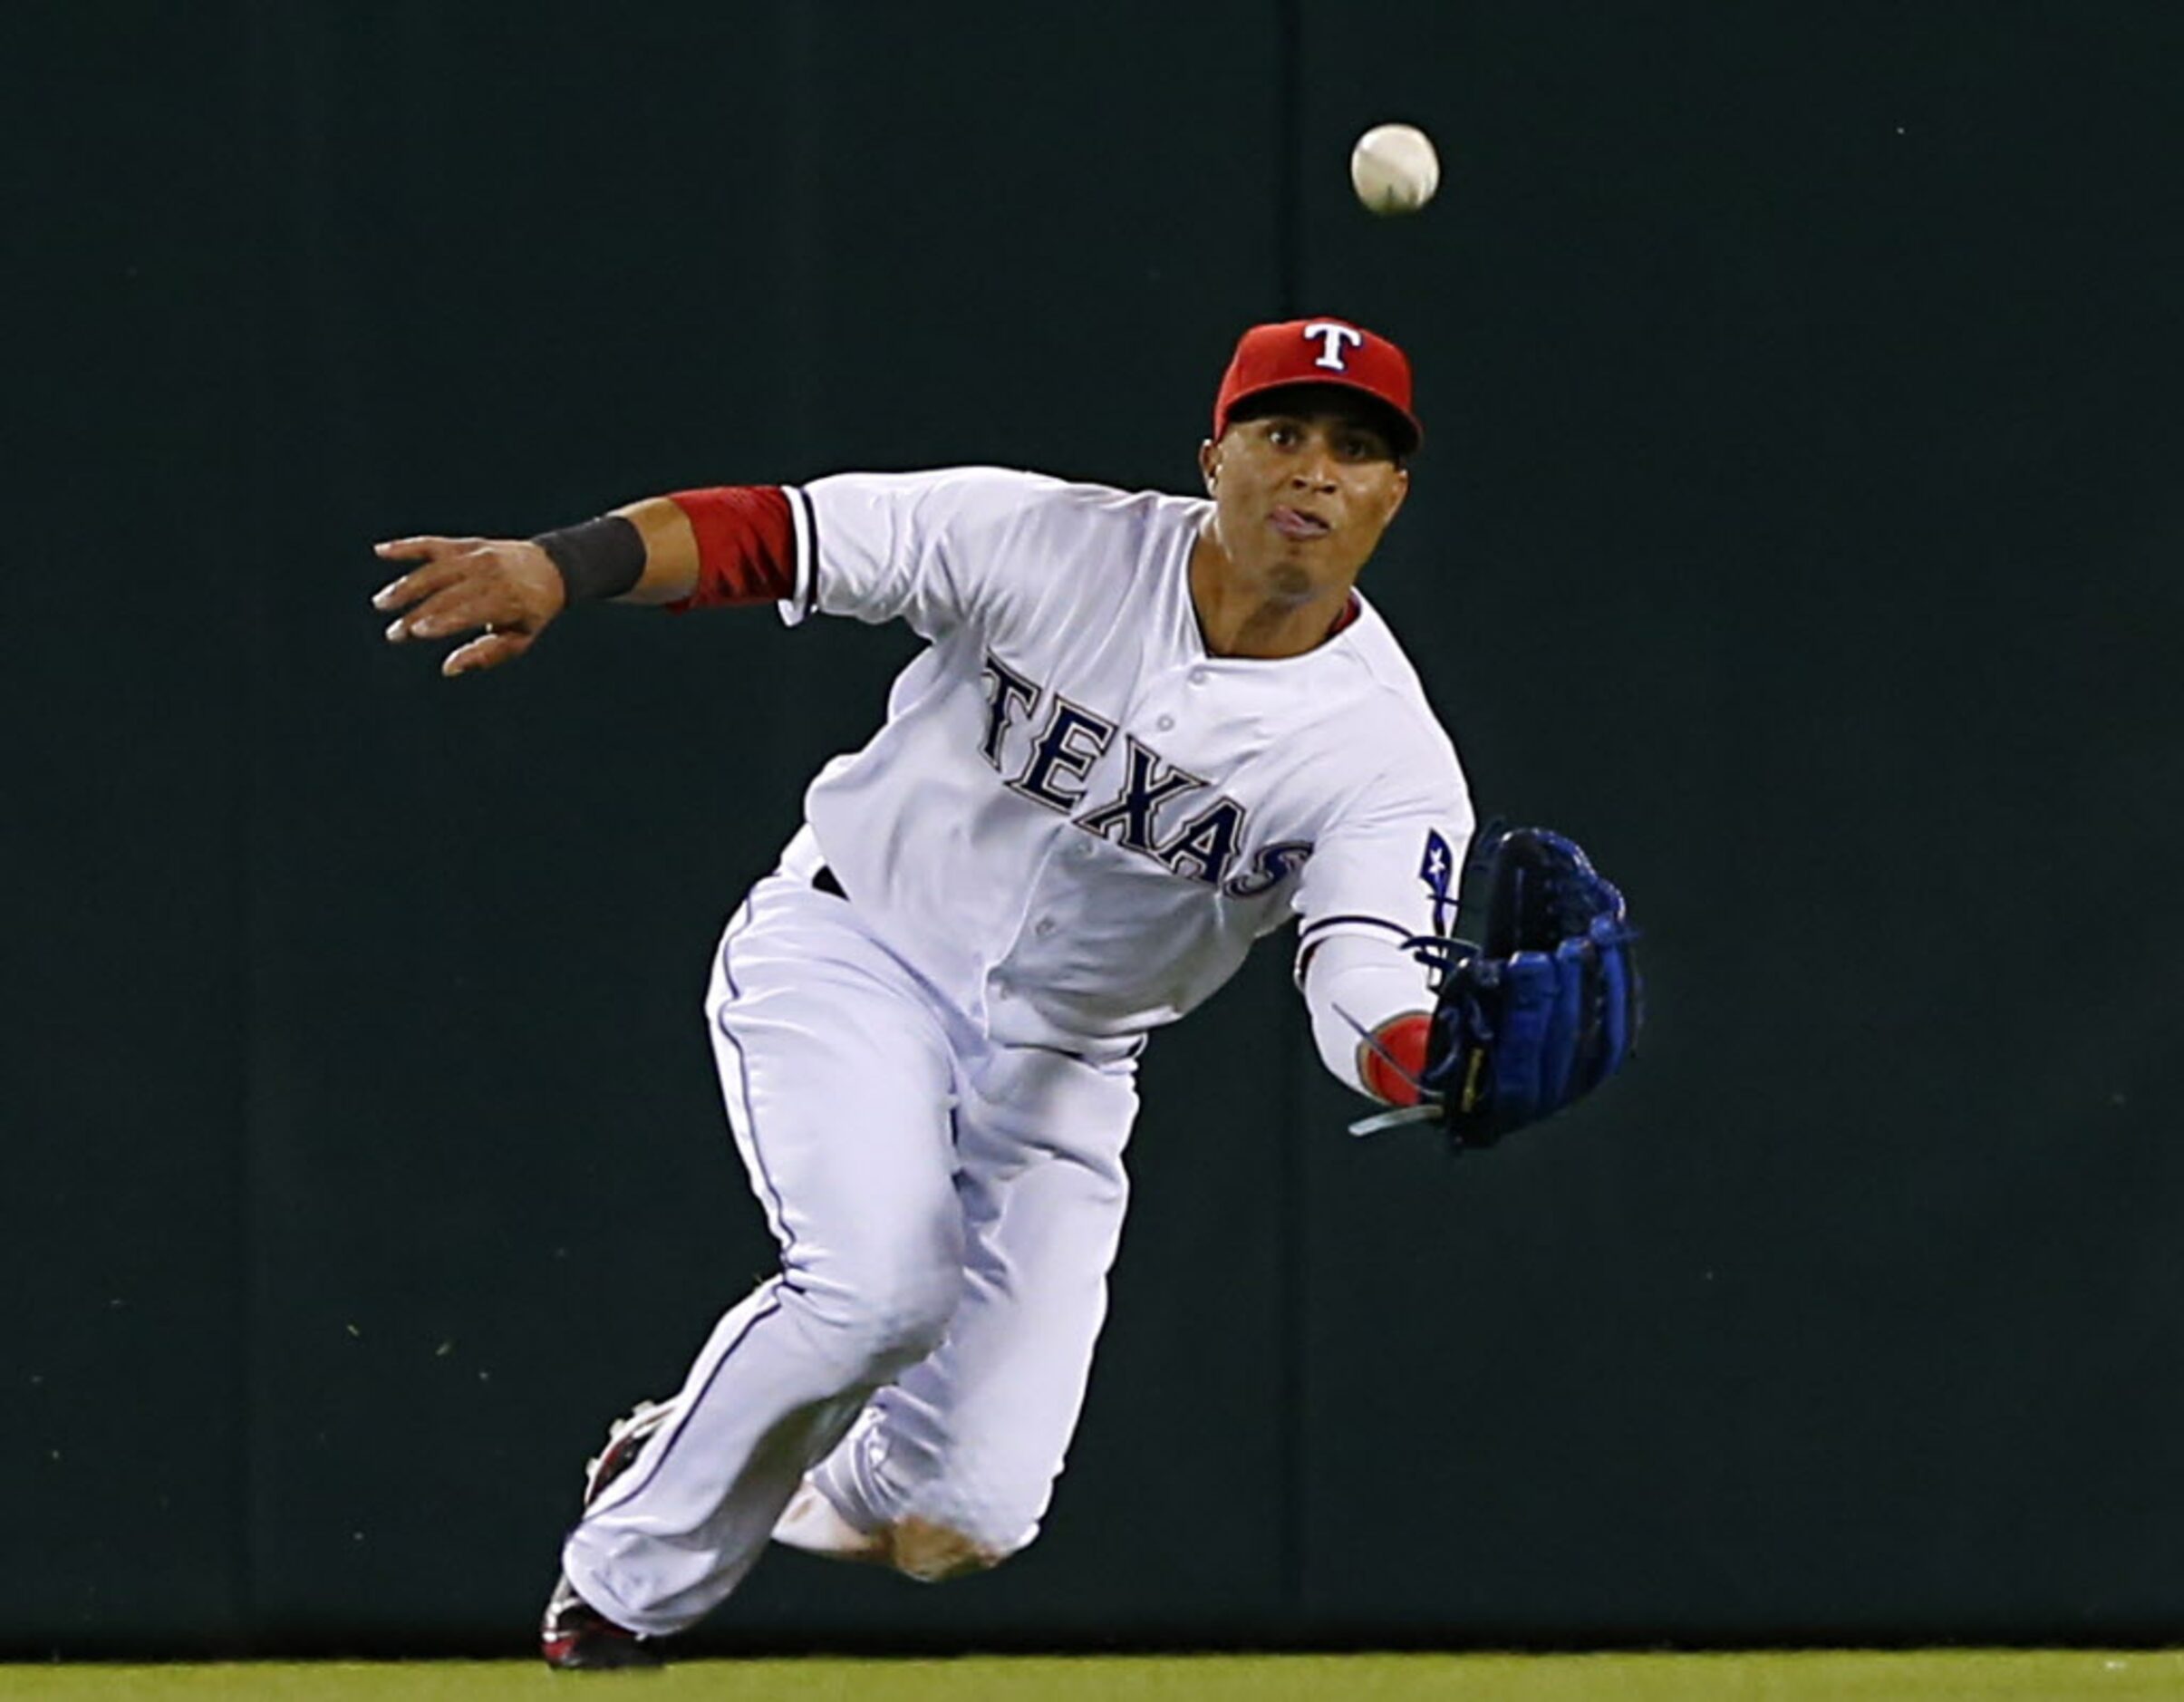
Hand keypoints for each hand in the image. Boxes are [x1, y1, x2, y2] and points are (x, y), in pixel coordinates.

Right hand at [372, 535, 567, 676]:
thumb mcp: (518, 639)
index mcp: (508, 600)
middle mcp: (492, 574)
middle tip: (394, 634)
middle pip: (446, 594)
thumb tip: (448, 669)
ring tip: (382, 603)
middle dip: (417, 614)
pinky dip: (407, 546)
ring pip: (434, 569)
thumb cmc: (531, 612)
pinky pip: (433, 544)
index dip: (441, 621)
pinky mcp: (466, 544)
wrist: (552, 568)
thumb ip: (485, 654)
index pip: (468, 611)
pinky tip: (380, 551)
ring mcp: (478, 556)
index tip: (415, 631)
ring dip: (405, 586)